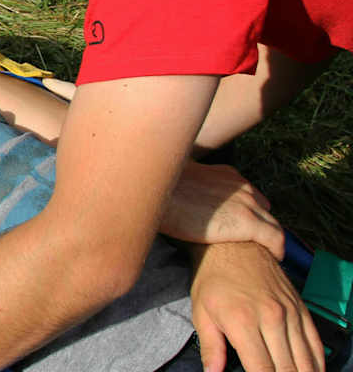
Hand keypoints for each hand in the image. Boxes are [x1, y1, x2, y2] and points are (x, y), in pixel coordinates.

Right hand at [161, 162, 283, 257]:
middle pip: (263, 208)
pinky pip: (276, 238)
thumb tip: (173, 199)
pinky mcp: (248, 222)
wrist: (155, 193)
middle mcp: (241, 187)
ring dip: (269, 238)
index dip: (248, 211)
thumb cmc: (159, 191)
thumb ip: (187, 188)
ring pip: (273, 223)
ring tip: (266, 254)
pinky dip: (277, 249)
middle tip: (253, 243)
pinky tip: (274, 258)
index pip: (249, 194)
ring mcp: (247, 203)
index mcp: (227, 175)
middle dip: (261, 224)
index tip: (241, 227)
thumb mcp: (179, 182)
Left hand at [190, 241, 324, 371]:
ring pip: (306, 360)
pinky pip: (316, 343)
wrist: (233, 245)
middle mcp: (271, 318)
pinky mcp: (301, 308)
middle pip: (287, 369)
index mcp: (243, 322)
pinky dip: (316, 363)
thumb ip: (211, 348)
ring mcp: (290, 313)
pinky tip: (311, 371)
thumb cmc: (213, 280)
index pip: (262, 370)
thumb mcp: (201, 312)